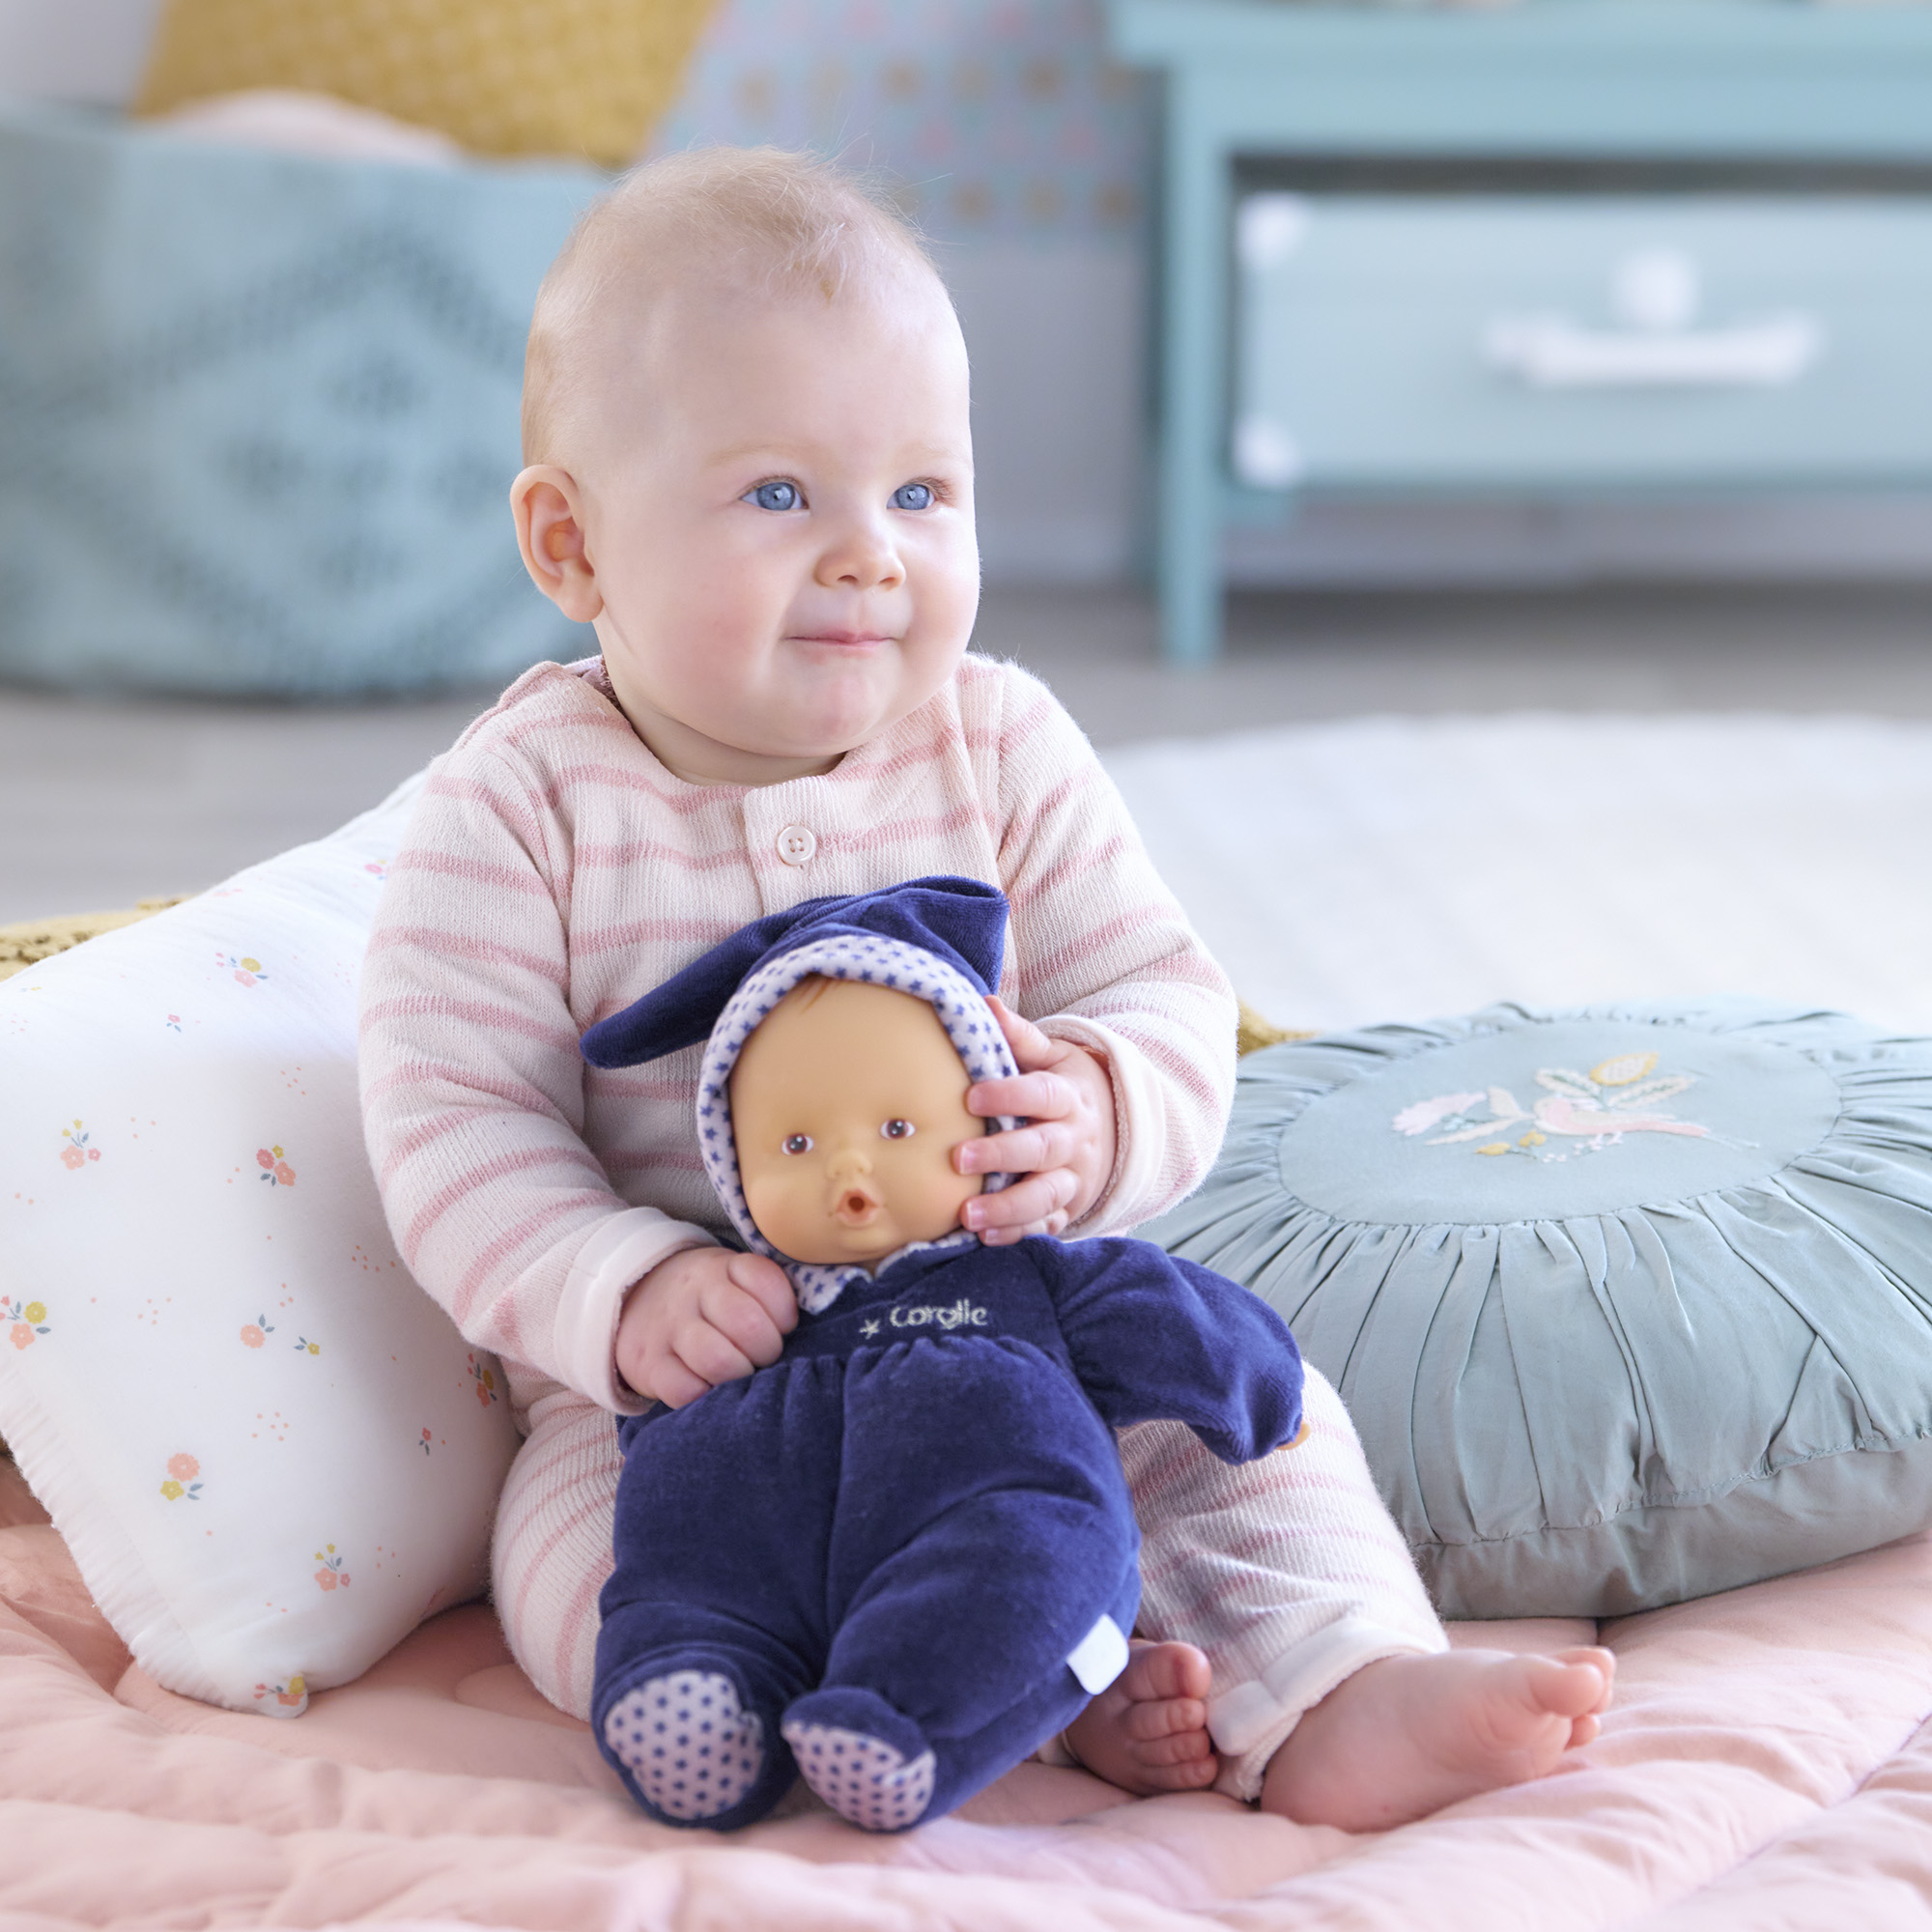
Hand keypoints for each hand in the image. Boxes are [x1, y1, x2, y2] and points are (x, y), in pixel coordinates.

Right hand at [615, 1247, 795, 1407]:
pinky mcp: (648, 1363)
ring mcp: (669, 1328)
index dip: (784, 1311)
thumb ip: (768, 1292)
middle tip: (762, 1357)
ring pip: (718, 1359)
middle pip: (747, 1325)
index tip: (783, 1325)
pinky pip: (683, 1389)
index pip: (765, 1281)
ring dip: (739, 1375)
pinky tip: (709, 1387)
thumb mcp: (733, 1277)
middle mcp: (694, 1292)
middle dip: (767, 1350)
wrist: (635, 1295)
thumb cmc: (706, 1297)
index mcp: (723, 1267)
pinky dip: (704, 1395)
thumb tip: (814, 1326)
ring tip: (739, 1374)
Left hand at [955, 998, 1117, 1243]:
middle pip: (1042, 1149)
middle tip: (958, 1159)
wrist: (1115, 1128)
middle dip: (1002, 1156)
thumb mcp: (1053, 1057)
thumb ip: (1018, 1037)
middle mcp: (1074, 1140)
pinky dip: (1018, 1234)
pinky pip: (1046, 1225)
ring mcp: (1073, 1177)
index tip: (970, 1098)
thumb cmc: (1065, 1087)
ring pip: (1045, 1195)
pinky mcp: (1068, 1207)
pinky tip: (985, 1238)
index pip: (1040, 1094)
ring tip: (967, 1215)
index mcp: (1067, 1097)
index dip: (1008, 1096)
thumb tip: (983, 1003)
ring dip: (1007, 1208)